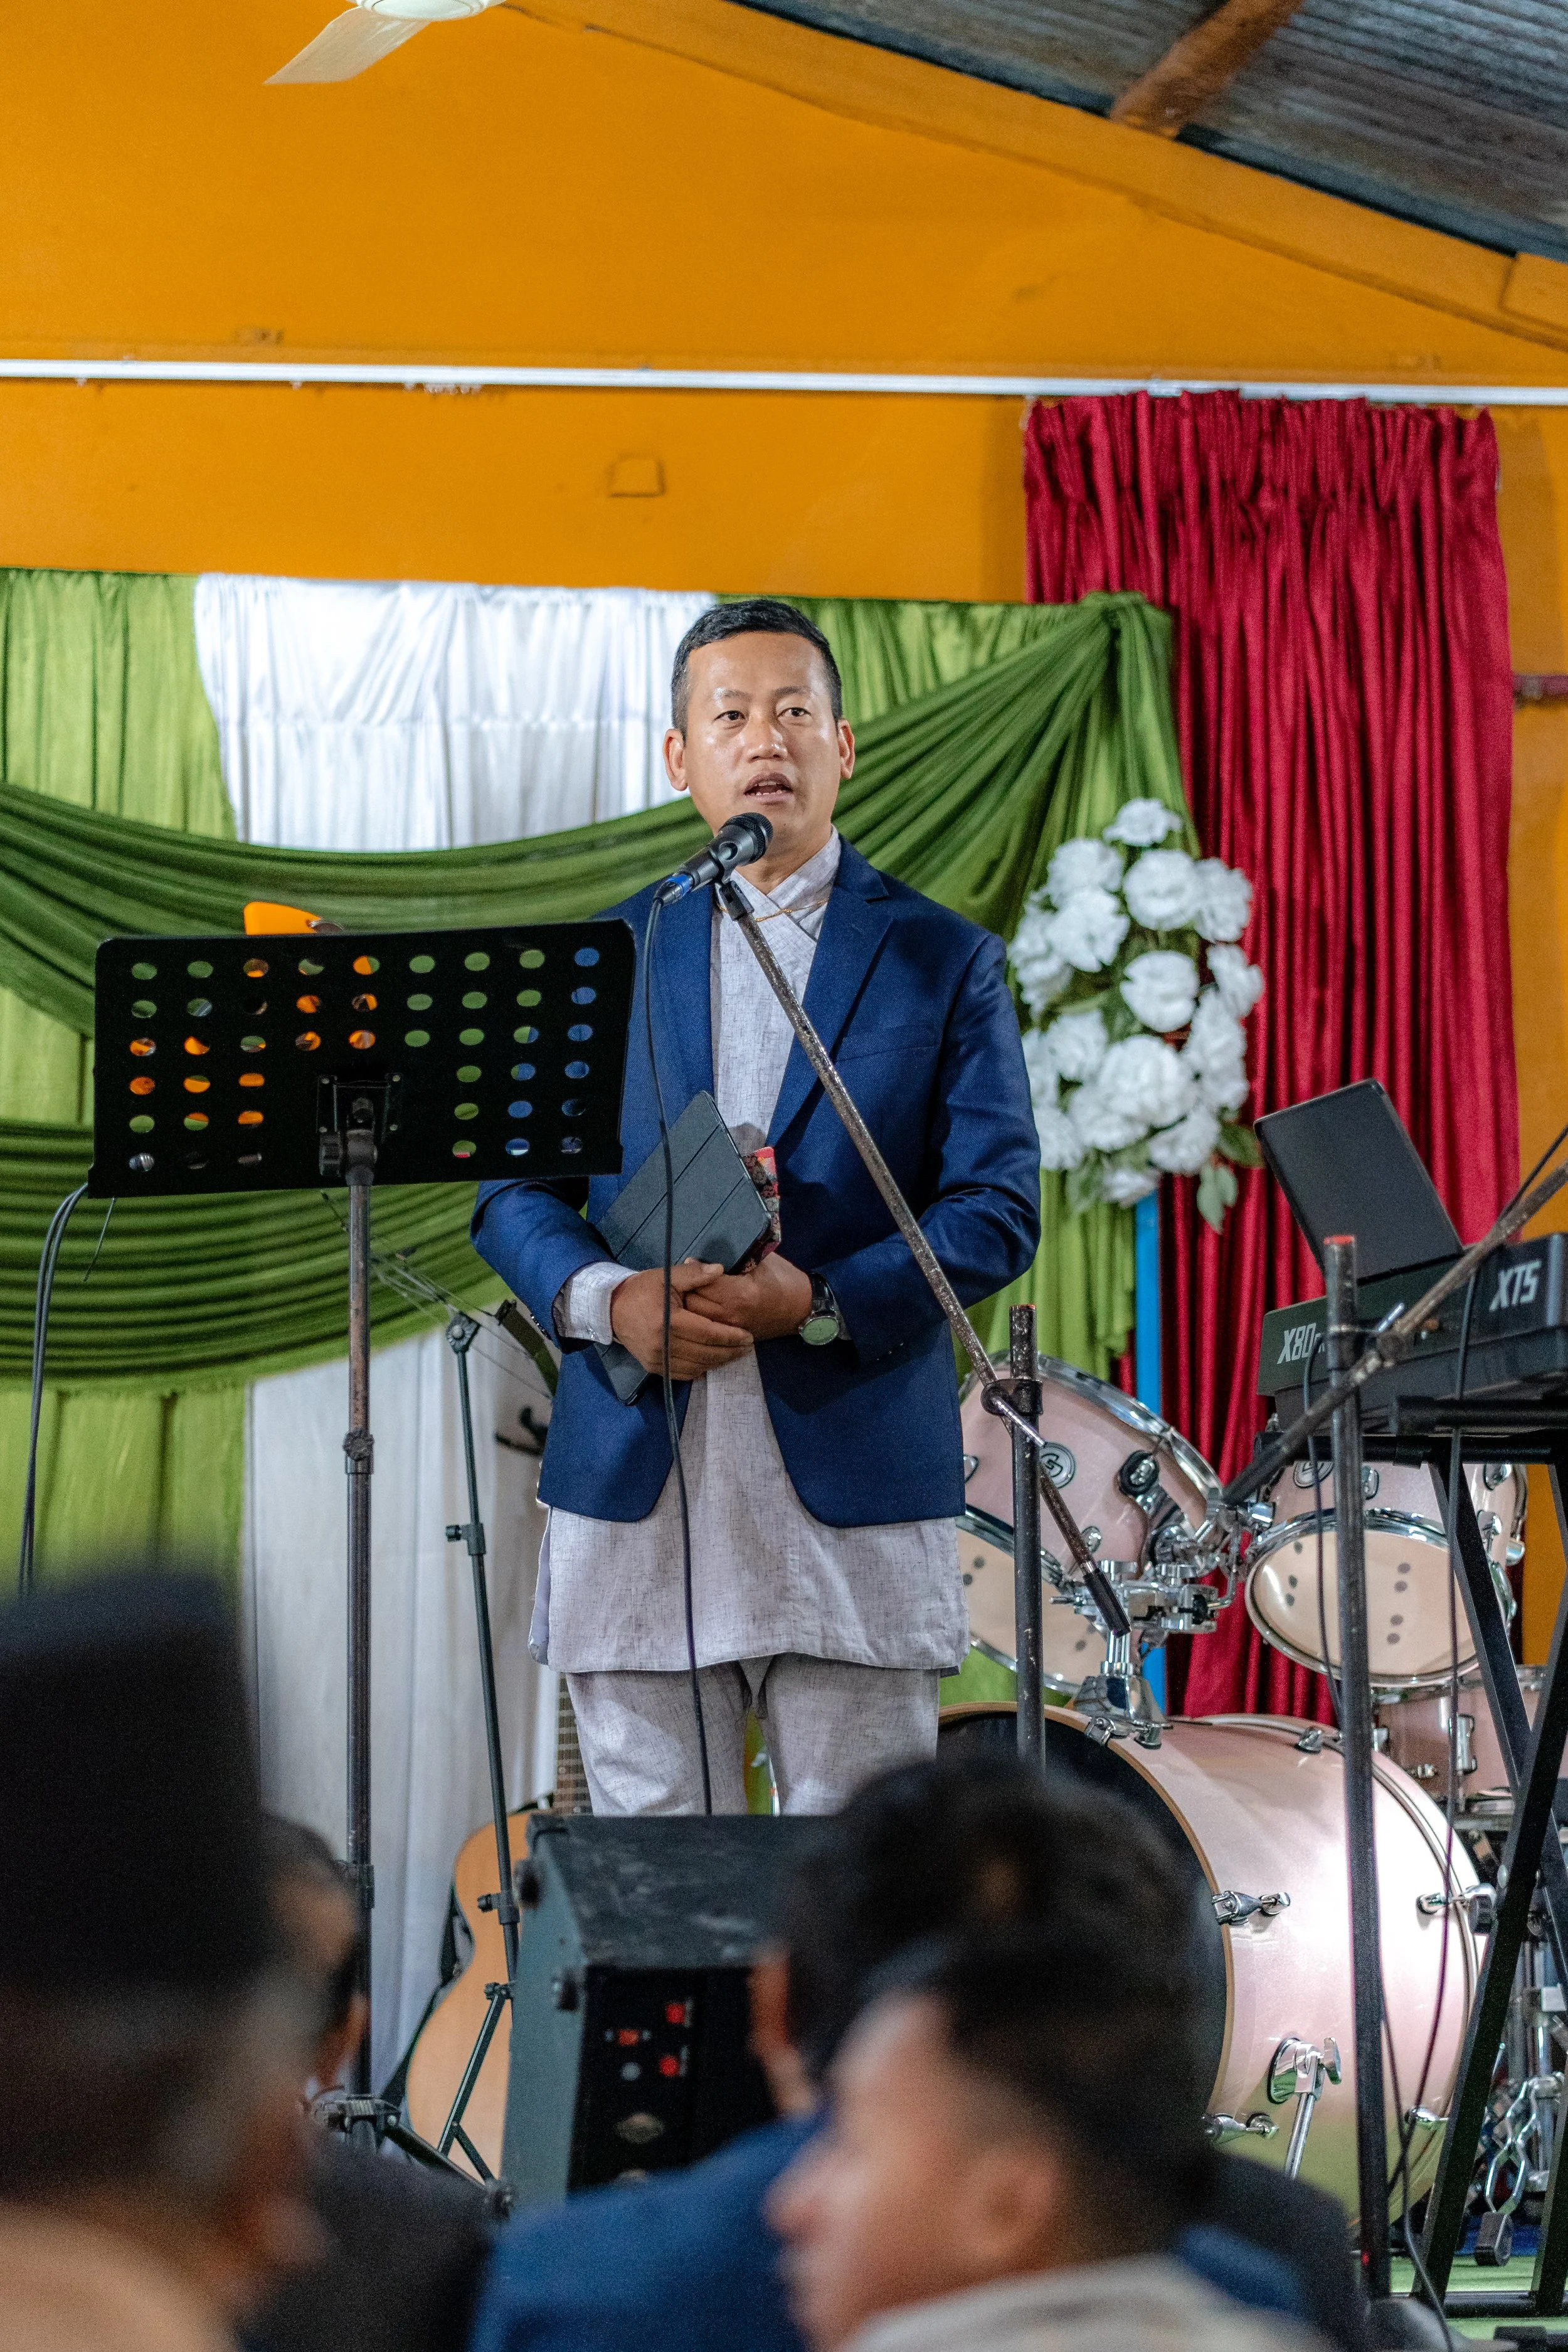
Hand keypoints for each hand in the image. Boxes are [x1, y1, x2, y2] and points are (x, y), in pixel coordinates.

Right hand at [609, 1261, 753, 1378]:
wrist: (613, 1309)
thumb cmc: (643, 1290)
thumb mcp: (666, 1276)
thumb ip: (694, 1274)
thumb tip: (720, 1270)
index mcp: (668, 1321)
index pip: (708, 1333)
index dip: (731, 1337)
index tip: (748, 1336)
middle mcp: (662, 1344)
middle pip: (706, 1353)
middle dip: (730, 1352)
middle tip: (748, 1347)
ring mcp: (656, 1359)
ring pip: (697, 1367)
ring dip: (718, 1362)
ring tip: (734, 1354)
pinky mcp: (653, 1367)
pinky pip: (683, 1374)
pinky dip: (701, 1369)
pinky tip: (712, 1361)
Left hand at [684, 1253, 813, 1340]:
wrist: (803, 1308)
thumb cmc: (784, 1279)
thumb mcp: (762, 1260)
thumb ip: (735, 1256)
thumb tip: (705, 1255)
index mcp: (740, 1293)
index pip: (702, 1283)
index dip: (694, 1271)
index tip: (692, 1262)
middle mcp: (732, 1314)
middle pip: (692, 1303)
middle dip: (686, 1290)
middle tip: (687, 1278)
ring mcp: (732, 1329)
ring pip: (695, 1319)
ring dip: (689, 1305)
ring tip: (689, 1292)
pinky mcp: (733, 1337)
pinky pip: (705, 1329)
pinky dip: (698, 1318)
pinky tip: (698, 1308)